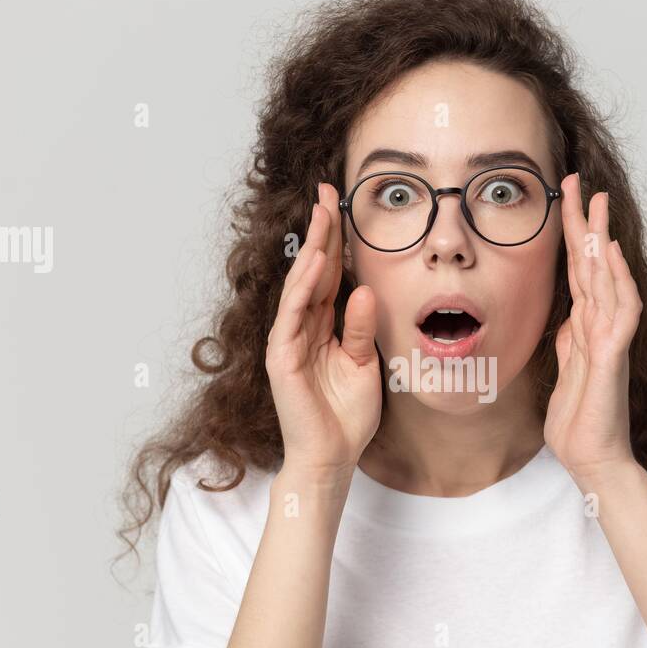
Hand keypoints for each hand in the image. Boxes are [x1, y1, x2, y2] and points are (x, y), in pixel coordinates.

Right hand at [266, 182, 380, 478]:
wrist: (332, 457)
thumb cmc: (346, 416)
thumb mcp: (365, 364)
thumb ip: (362, 328)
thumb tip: (366, 290)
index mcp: (323, 327)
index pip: (330, 275)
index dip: (335, 241)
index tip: (341, 204)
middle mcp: (302, 328)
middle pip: (313, 271)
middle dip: (320, 231)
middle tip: (327, 190)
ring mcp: (288, 340)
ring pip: (300, 285)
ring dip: (311, 248)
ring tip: (322, 214)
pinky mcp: (281, 356)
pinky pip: (294, 313)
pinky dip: (304, 285)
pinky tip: (315, 260)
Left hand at [543, 173, 642, 487]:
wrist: (594, 462)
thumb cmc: (580, 425)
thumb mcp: (564, 375)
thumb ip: (567, 344)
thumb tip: (567, 319)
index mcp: (585, 331)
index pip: (576, 274)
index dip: (570, 237)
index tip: (562, 202)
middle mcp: (600, 328)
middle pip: (591, 266)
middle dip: (583, 223)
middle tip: (577, 182)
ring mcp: (610, 340)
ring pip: (607, 280)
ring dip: (600, 240)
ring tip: (595, 203)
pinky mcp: (613, 357)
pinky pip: (619, 312)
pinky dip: (615, 282)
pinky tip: (609, 255)